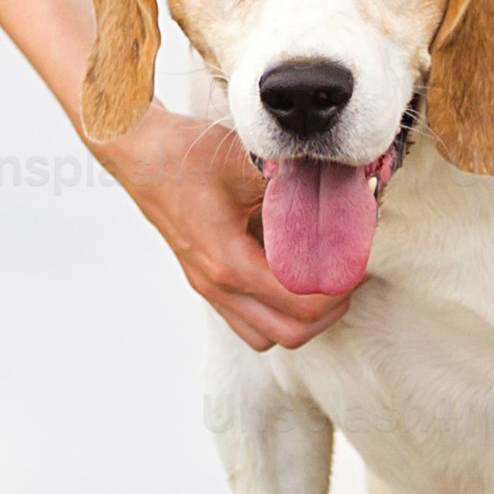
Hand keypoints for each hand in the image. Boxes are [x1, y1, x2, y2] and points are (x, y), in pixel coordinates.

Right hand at [100, 104, 352, 351]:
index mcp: (229, 261)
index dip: (337, 286)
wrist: (141, 156)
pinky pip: (248, 322)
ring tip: (319, 282)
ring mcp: (210, 290)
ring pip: (268, 337)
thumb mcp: (248, 161)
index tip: (352, 259)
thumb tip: (345, 187)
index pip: (300, 303)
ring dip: (302, 319)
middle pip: (290, 333)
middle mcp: (218, 285)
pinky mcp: (207, 285)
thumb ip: (295, 182)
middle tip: (344, 274)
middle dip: (328, 309)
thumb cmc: (187, 156)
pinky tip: (288, 277)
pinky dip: (277, 313)